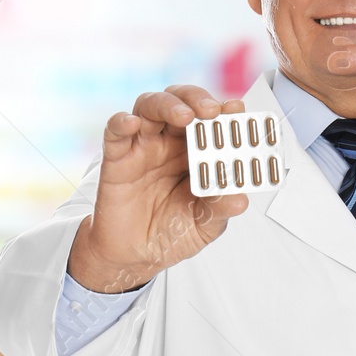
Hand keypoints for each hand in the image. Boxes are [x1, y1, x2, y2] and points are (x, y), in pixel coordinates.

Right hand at [67, 85, 250, 292]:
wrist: (135, 257)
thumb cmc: (171, 234)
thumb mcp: (205, 226)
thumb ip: (220, 209)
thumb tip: (241, 199)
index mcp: (197, 153)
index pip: (211, 122)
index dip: (225, 111)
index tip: (238, 109)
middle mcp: (170, 143)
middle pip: (181, 102)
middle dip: (198, 99)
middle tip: (212, 110)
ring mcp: (143, 147)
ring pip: (150, 106)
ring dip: (168, 104)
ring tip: (185, 116)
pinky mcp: (117, 158)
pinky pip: (115, 132)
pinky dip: (121, 122)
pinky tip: (131, 123)